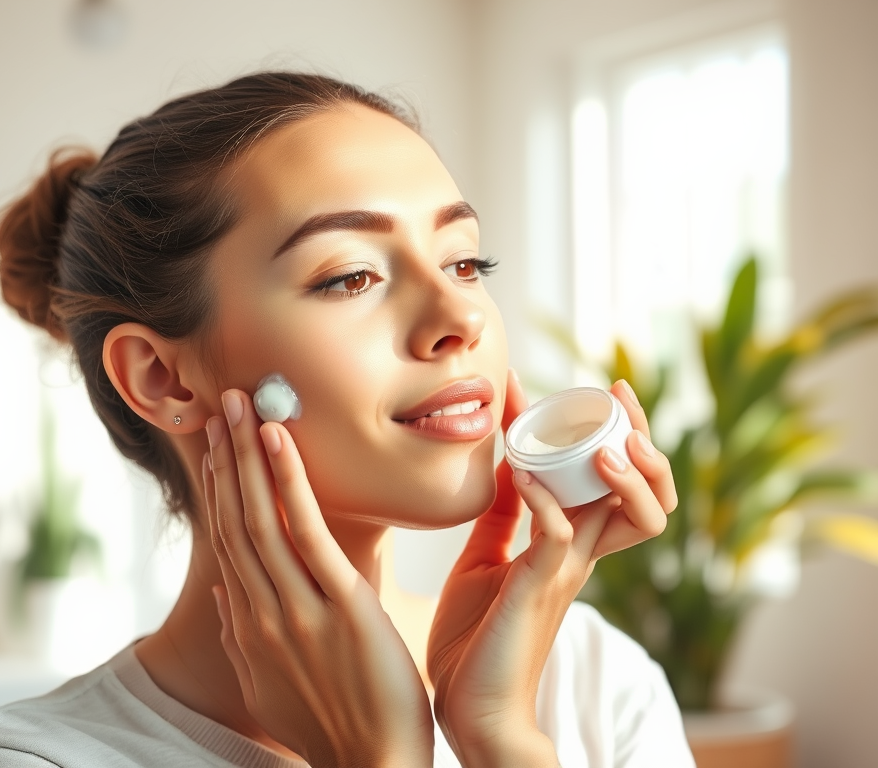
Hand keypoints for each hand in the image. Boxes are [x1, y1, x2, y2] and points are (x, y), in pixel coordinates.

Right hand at [205, 389, 433, 767]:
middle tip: (220, 404)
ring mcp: (297, 607)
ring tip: (240, 404)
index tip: (214, 447)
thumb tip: (223, 596)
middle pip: (234, 520)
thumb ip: (242, 638)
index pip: (227, 542)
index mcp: (249, 626)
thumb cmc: (331, 726)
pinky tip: (277, 439)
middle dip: (224, 458)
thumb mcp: (269, 685)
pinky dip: (288, 481)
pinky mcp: (340, 605)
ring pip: (259, 517)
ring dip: (245, 455)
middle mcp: (261, 611)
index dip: (218, 488)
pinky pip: (307, 531)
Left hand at [427, 374, 676, 766]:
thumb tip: (509, 461)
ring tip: (606, 442)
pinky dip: (547, 500)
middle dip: (648, 442)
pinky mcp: (539, 588)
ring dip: (628, 471)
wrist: (466, 704)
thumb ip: (505, 514)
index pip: (618, 482)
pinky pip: (560, 536)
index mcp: (571, 545)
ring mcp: (566, 572)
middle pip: (652, 495)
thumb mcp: (487, 556)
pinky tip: (527, 477)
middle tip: (619, 400)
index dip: (620, 433)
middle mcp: (581, 556)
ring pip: (635, 516)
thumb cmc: (476, 637)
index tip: (598, 386)